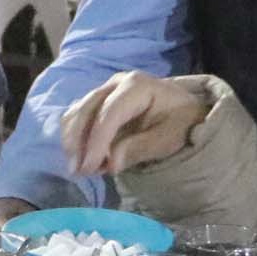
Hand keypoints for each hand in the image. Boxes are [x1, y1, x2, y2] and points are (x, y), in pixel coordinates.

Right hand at [60, 72, 204, 177]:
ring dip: (74, 141)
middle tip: (78, 172)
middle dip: (78, 142)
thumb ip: (140, 148)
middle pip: (86, 110)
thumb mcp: (169, 138)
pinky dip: (75, 138)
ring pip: (76, 113)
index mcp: (137, 86)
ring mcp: (104, 90)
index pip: (109, 113)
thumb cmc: (180, 123)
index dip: (96, 142)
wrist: (183, 110)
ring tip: (83, 168)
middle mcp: (116, 83)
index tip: (89, 167)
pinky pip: (77, 117)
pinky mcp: (97, 101)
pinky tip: (83, 158)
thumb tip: (111, 163)